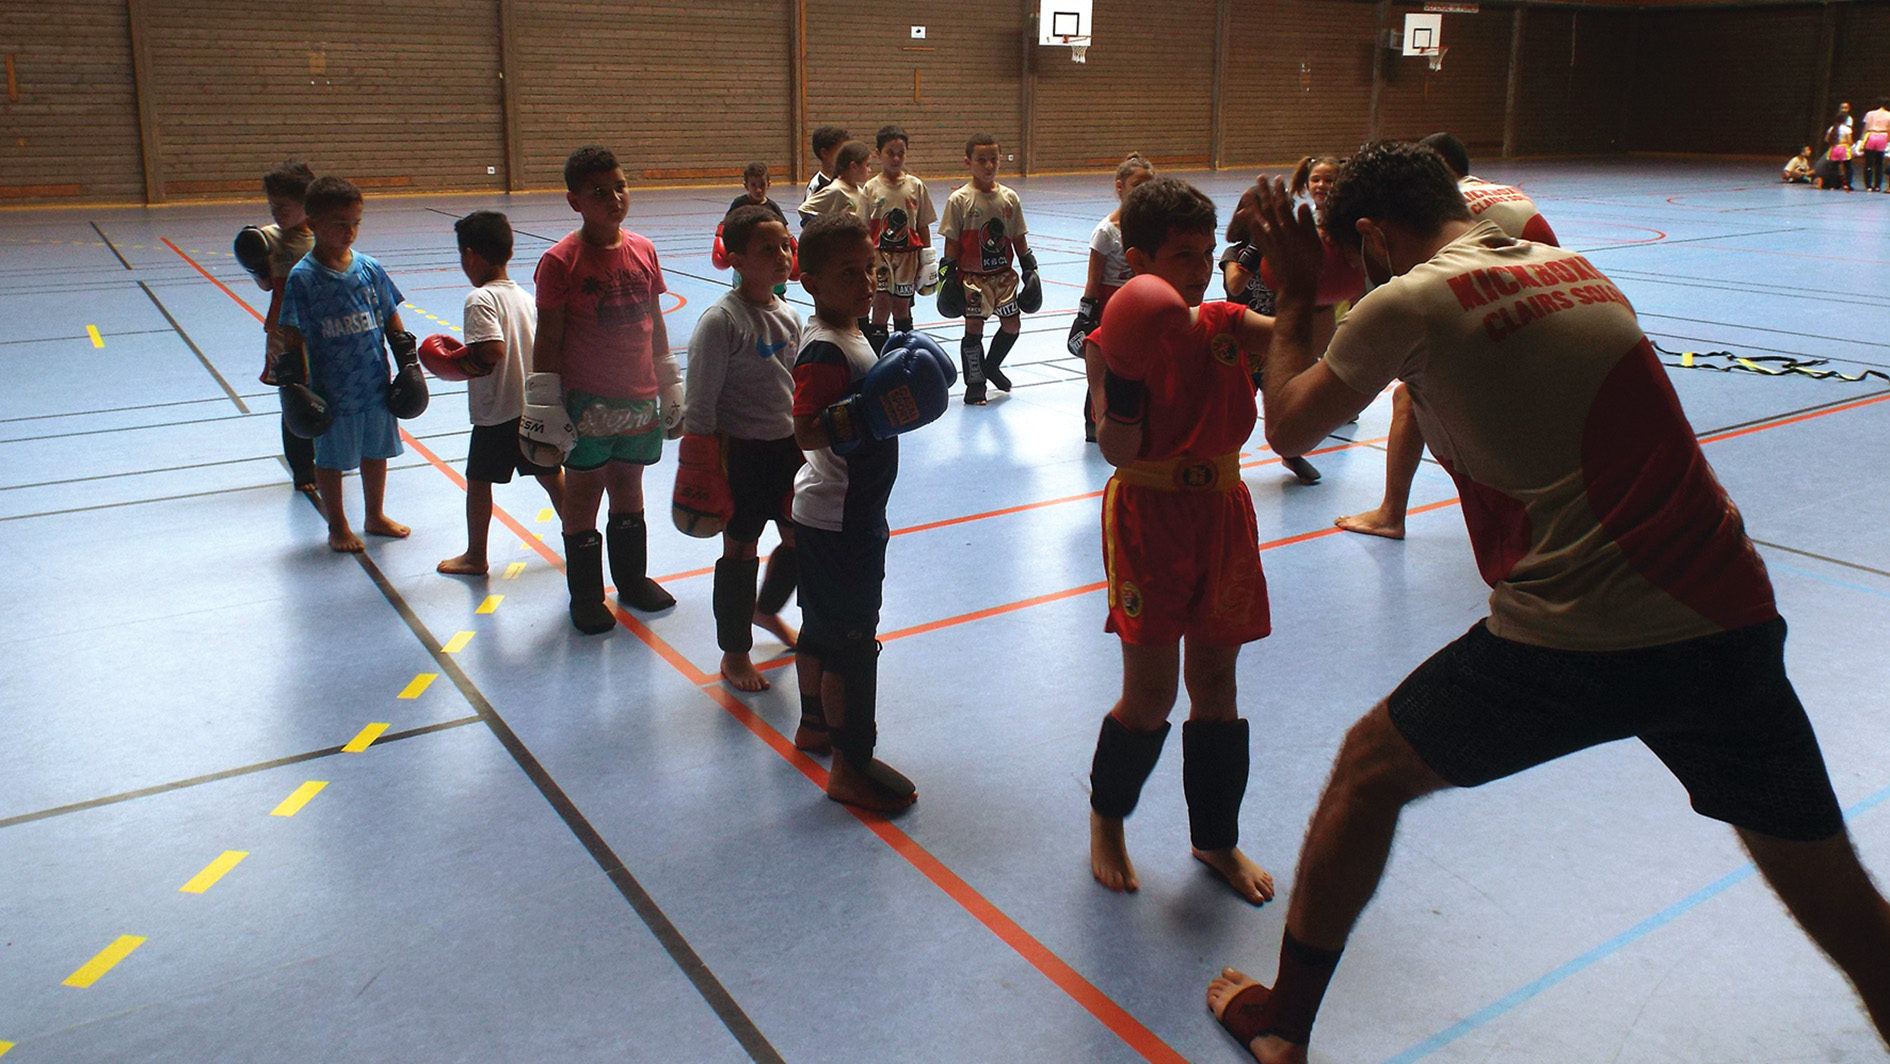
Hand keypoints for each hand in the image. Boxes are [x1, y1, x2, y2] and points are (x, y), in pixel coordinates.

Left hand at [1245, 177, 1324, 299]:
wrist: (1296, 287)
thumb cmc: (1311, 266)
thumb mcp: (1315, 244)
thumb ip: (1308, 224)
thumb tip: (1303, 205)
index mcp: (1292, 230)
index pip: (1284, 206)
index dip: (1280, 191)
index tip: (1278, 179)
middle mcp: (1278, 233)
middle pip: (1269, 208)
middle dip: (1265, 192)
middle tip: (1260, 178)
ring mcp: (1270, 241)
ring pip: (1260, 219)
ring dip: (1253, 204)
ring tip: (1247, 191)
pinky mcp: (1265, 249)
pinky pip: (1254, 233)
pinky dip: (1247, 222)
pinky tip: (1241, 213)